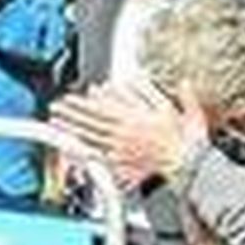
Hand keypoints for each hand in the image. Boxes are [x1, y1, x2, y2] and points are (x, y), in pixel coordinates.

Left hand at [50, 80, 208, 190]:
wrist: (189, 165)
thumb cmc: (184, 138)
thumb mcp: (171, 107)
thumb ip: (153, 92)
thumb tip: (136, 78)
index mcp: (133, 118)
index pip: (100, 108)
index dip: (82, 103)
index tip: (68, 98)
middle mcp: (123, 134)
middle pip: (90, 122)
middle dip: (70, 114)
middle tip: (55, 108)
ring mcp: (120, 149)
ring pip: (90, 138)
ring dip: (71, 130)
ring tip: (56, 123)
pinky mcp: (123, 164)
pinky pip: (99, 157)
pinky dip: (83, 152)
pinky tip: (70, 149)